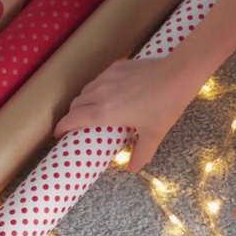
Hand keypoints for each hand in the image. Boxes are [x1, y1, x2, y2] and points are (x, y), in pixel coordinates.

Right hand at [53, 57, 202, 172]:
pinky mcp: (117, 66)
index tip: (58, 134)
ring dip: (83, 100)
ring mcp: (108, 77)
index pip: (73, 119)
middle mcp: (101, 93)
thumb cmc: (164, 106)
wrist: (177, 75)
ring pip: (86, 89)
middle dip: (72, 115)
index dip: (61, 127)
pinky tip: (109, 92)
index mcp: (105, 112)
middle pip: (76, 104)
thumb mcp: (153, 134)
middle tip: (77, 124)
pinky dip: (97, 87)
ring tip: (91, 109)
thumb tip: (134, 169)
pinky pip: (99, 78)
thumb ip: (141, 153)